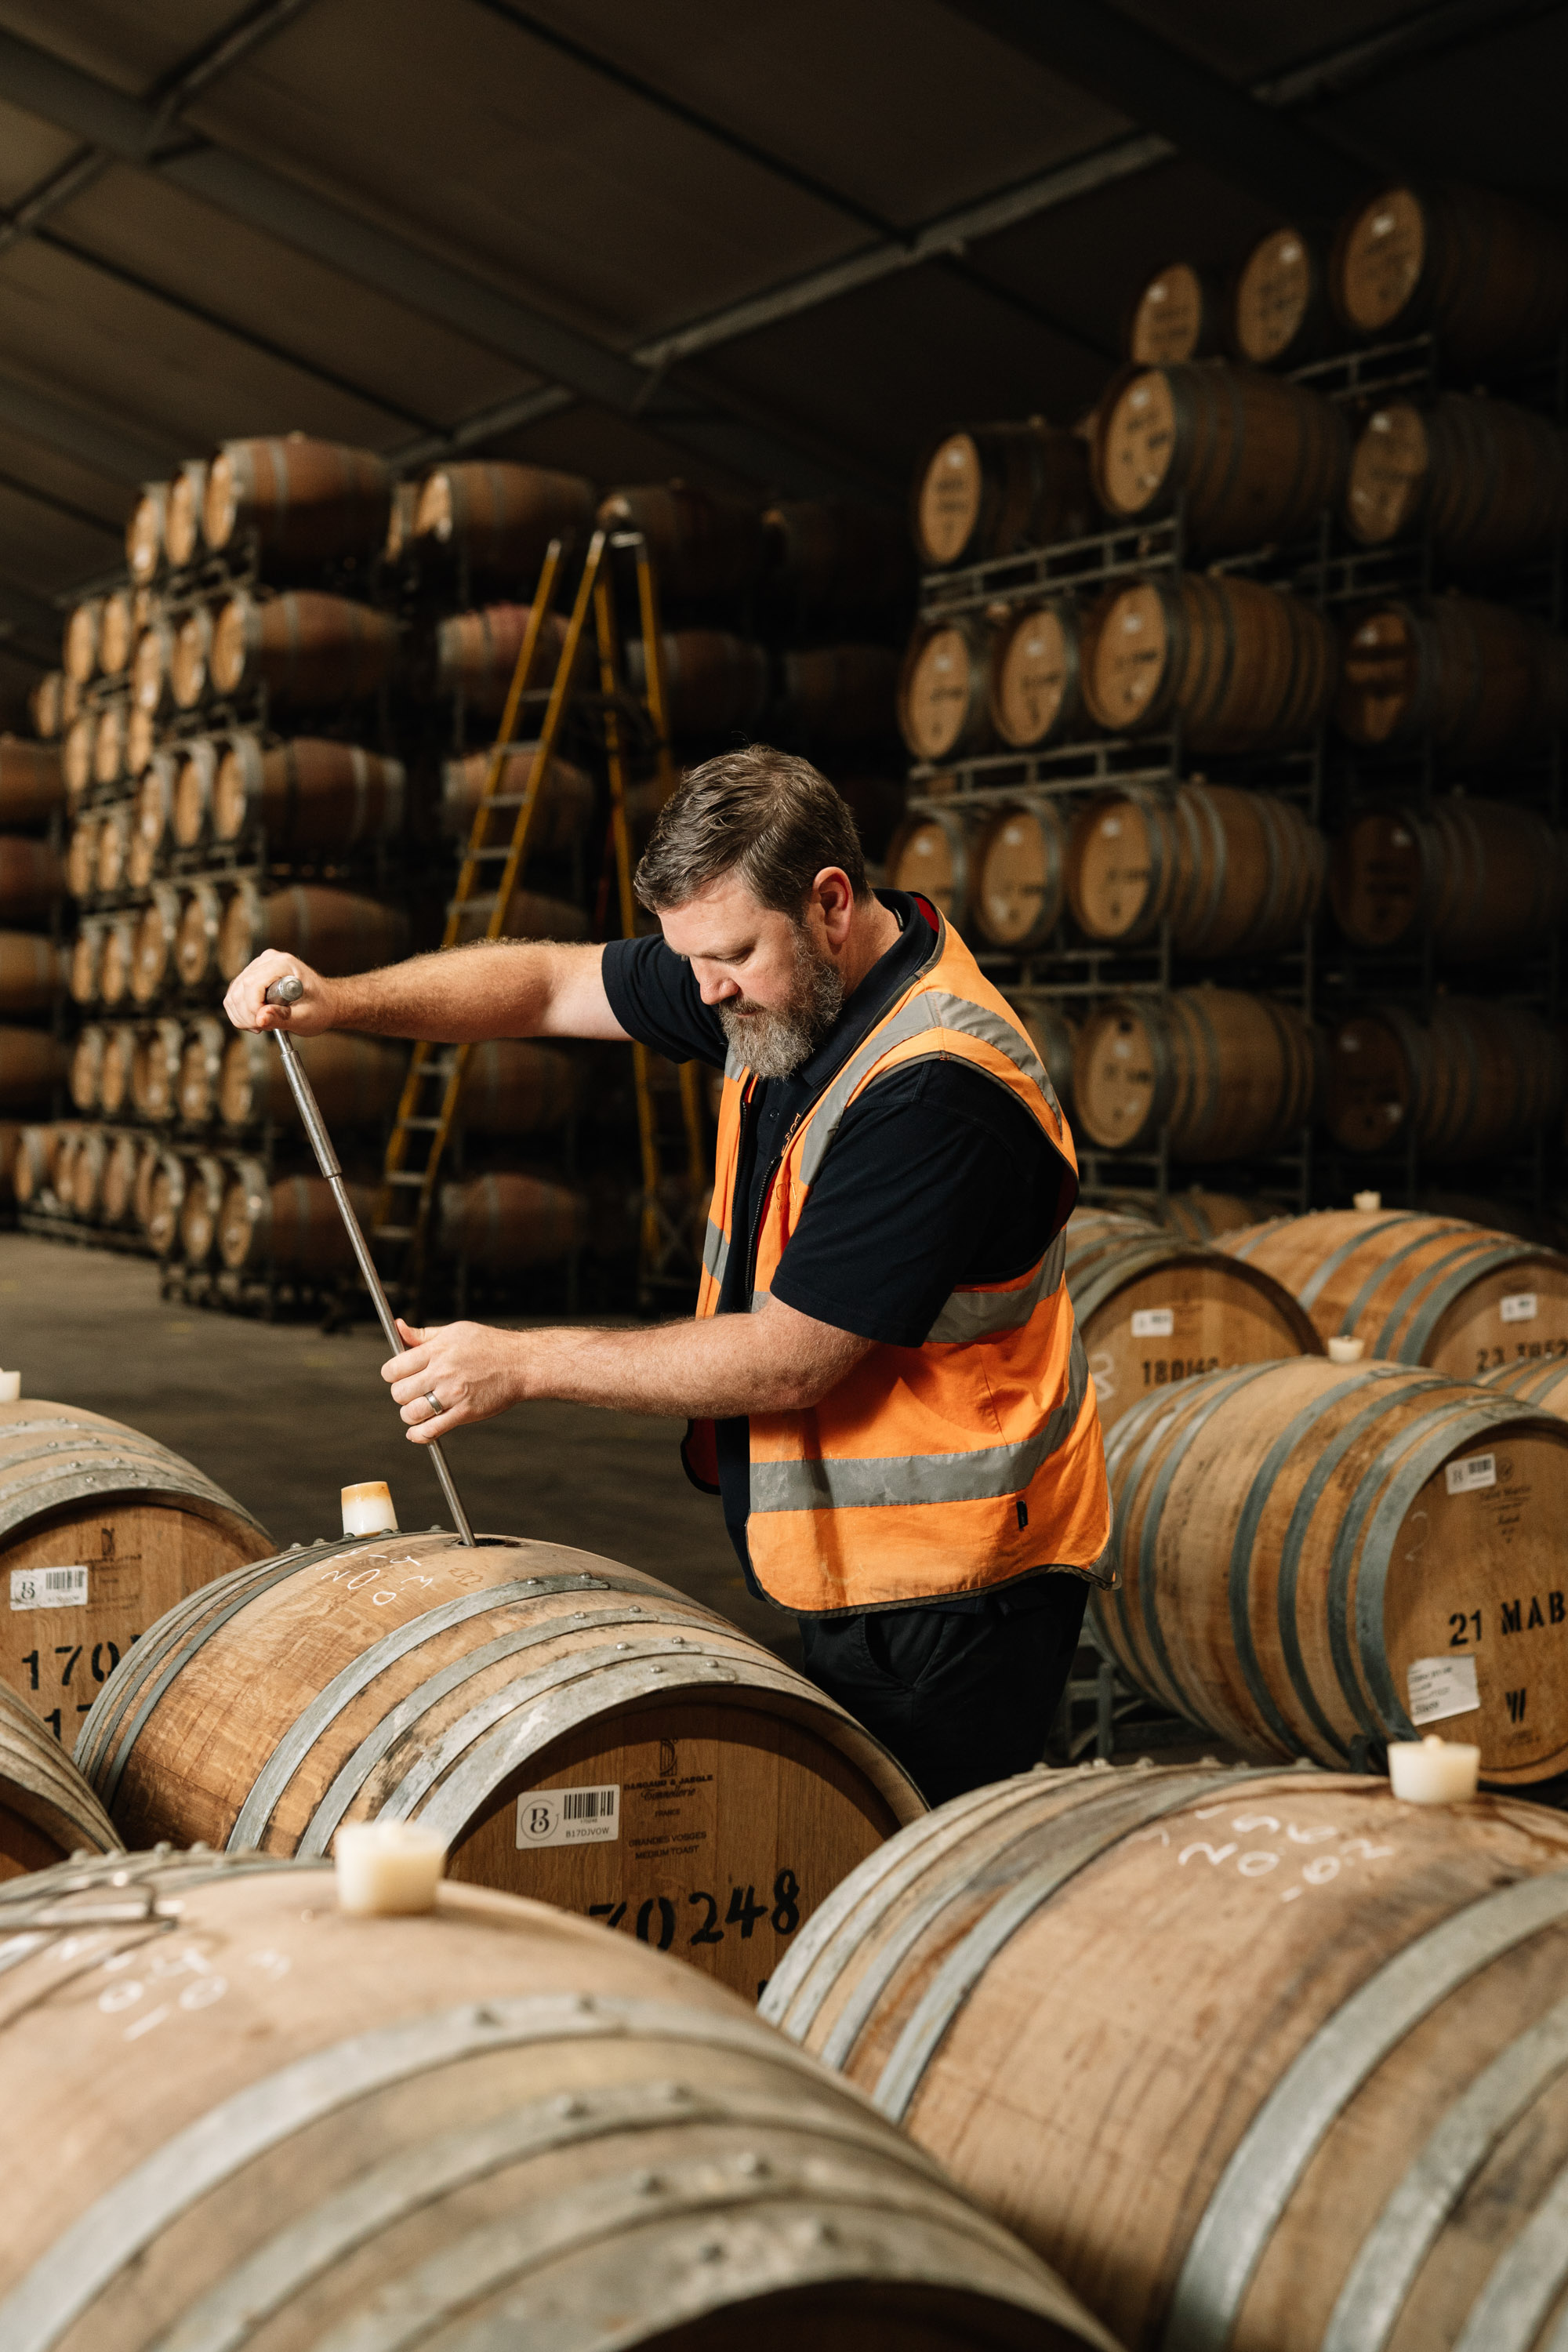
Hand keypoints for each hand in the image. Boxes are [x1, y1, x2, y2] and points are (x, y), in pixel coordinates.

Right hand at [223, 951, 336, 1034]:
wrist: (325, 1002)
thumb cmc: (320, 1007)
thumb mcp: (305, 1017)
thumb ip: (282, 1018)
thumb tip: (260, 1018)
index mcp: (283, 964)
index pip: (252, 985)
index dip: (253, 1008)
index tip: (263, 1024)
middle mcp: (268, 960)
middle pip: (239, 990)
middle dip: (248, 1015)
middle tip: (265, 1027)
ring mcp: (258, 966)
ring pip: (233, 995)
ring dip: (243, 1016)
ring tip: (264, 1023)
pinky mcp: (252, 976)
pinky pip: (234, 996)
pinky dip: (240, 1013)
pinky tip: (258, 1018)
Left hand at [383, 1317, 523, 1441]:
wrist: (521, 1364)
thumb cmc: (489, 1345)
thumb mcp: (454, 1332)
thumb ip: (423, 1335)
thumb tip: (397, 1326)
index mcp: (437, 1351)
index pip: (394, 1368)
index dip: (391, 1374)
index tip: (398, 1376)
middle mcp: (442, 1372)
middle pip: (399, 1393)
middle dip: (400, 1394)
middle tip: (411, 1392)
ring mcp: (453, 1394)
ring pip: (411, 1413)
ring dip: (410, 1414)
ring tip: (418, 1408)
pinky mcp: (465, 1413)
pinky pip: (431, 1430)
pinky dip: (419, 1435)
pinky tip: (418, 1431)